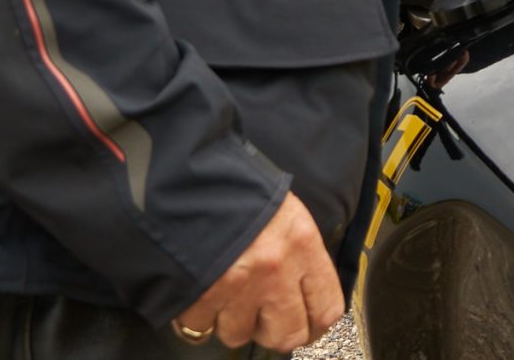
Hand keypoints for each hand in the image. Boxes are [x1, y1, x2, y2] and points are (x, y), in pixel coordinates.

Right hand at [174, 193, 341, 352]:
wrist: (186, 178)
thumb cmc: (237, 189)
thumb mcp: (284, 211)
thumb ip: (298, 252)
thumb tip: (305, 291)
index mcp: (302, 243)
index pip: (327, 309)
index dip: (316, 325)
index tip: (307, 325)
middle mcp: (275, 269)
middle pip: (286, 336)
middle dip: (273, 332)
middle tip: (264, 319)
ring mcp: (238, 286)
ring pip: (240, 335)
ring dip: (232, 323)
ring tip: (229, 298)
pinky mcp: (200, 295)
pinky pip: (201, 328)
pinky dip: (199, 318)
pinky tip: (203, 294)